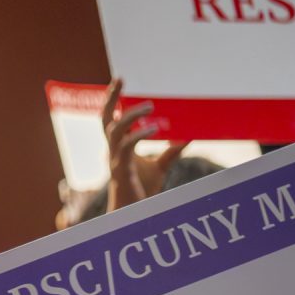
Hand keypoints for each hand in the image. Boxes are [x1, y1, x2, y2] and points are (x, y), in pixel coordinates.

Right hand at [101, 78, 186, 212]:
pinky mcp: (121, 169)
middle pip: (105, 119)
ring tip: (149, 106)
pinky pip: (126, 147)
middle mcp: (112, 150)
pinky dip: (140, 135)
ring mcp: (115, 159)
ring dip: (130, 116)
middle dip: (110, 98)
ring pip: (114, 130)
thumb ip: (171, 150)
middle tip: (120, 79)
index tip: (120, 81)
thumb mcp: (161, 166)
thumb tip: (190, 134)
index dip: (113, 100)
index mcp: (119, 147)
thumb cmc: (142, 191)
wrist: (135, 214)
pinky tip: (155, 128)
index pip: (112, 118)